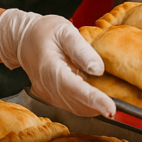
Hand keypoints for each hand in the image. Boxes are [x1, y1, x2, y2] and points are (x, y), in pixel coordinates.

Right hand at [0, 9, 115, 117]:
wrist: (23, 39)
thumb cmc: (44, 31)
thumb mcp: (65, 31)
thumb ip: (82, 50)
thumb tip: (98, 70)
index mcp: (50, 67)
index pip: (75, 88)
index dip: (94, 100)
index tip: (111, 108)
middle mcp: (46, 84)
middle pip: (74, 102)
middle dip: (97, 108)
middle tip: (117, 108)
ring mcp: (46, 92)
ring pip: (72, 107)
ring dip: (91, 109)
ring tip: (110, 106)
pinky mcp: (49, 95)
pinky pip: (68, 105)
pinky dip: (83, 106)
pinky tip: (96, 103)